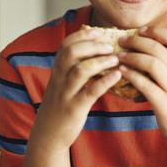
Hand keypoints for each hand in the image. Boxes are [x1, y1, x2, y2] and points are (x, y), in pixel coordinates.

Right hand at [30, 26, 122, 152]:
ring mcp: (66, 93)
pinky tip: (117, 75)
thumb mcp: (63, 83)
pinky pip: (90, 91)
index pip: (65, 45)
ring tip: (115, 59)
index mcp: (57, 70)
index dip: (82, 35)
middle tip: (110, 45)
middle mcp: (59, 79)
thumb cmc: (62, 105)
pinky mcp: (75, 108)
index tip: (99, 31)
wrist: (48, 135)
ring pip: (80, 70)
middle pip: (71, 53)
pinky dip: (105, 81)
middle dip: (92, 45)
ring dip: (100, 61)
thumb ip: (74, 67)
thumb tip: (94, 49)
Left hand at [117, 26, 166, 146]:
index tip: (139, 30)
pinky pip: (145, 85)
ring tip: (119, 56)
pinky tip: (121, 72)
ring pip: (152, 63)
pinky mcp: (164, 103)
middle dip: (136, 41)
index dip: (154, 31)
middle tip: (121, 40)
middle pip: (157, 48)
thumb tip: (144, 47)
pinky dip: (131, 76)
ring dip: (132, 57)